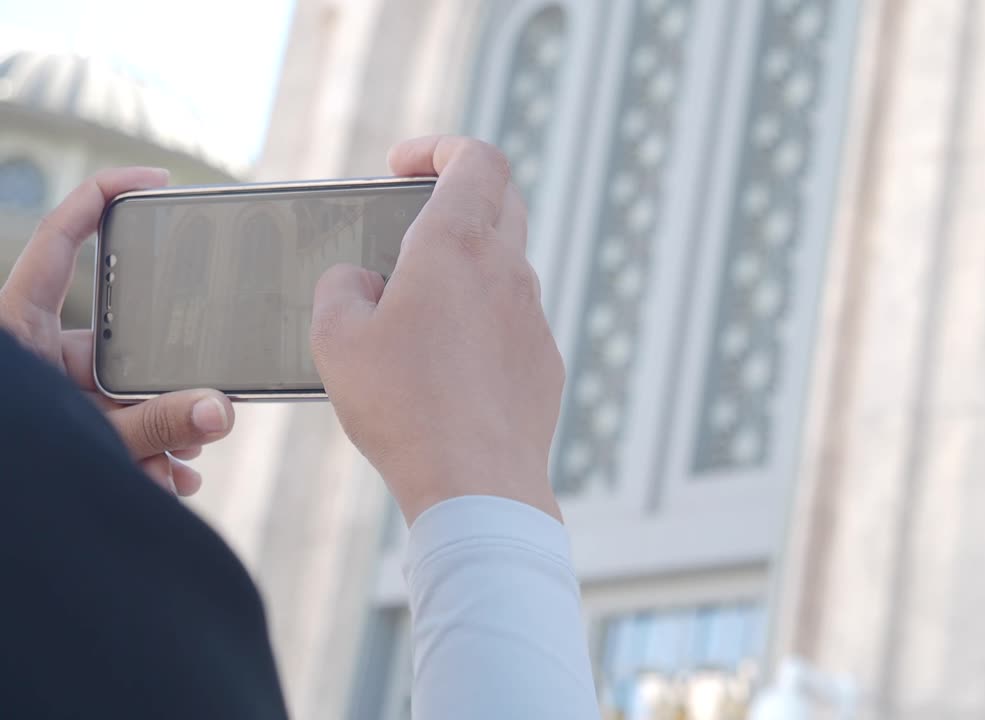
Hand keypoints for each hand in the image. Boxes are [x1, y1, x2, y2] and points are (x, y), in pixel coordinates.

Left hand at [0, 167, 235, 495]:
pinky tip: (173, 482)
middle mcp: (34, 351)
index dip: (104, 193)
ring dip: (160, 430)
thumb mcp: (84, 440)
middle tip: (210, 407)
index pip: (64, 236)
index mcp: (18, 325)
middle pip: (117, 341)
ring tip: (185, 464)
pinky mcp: (61, 427)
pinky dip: (146, 454)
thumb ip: (154, 426)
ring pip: (120, 394)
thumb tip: (223, 409)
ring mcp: (48, 390)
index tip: (157, 179)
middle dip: (167, 382)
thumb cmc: (12, 462)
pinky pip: (112, 428)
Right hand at [311, 136, 563, 523]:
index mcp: (457, 245)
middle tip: (412, 222)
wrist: (476, 483)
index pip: (476, 157)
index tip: (400, 169)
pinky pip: (515, 320)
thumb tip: (360, 280)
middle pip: (502, 200)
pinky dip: (483, 319)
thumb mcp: (336, 337)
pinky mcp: (544, 361)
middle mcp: (507, 271)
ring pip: (508, 264)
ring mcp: (533, 317)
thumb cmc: (403, 407)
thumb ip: (341, 286)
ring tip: (417, 303)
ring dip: (468, 265)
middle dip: (458, 194)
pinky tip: (446, 362)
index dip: (438, 148)